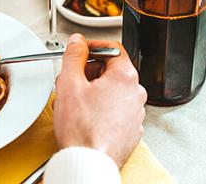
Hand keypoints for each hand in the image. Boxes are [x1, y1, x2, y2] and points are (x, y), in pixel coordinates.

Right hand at [53, 33, 146, 167]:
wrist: (88, 164)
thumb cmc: (82, 129)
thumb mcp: (69, 82)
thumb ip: (74, 55)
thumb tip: (77, 42)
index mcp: (125, 77)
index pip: (111, 48)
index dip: (92, 46)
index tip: (80, 51)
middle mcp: (135, 93)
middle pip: (111, 69)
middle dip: (88, 72)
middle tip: (72, 81)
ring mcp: (135, 113)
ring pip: (111, 90)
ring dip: (92, 90)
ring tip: (75, 102)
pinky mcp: (130, 129)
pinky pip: (115, 109)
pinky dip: (100, 107)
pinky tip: (84, 116)